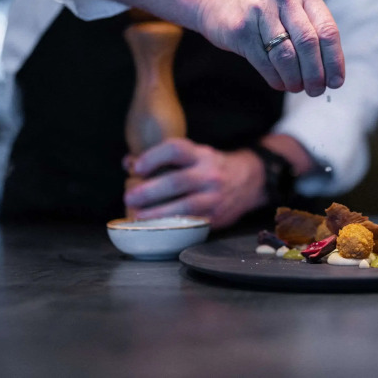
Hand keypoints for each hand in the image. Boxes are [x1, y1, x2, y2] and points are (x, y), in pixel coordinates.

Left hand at [124, 138, 266, 229]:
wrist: (249, 180)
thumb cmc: (209, 167)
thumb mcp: (193, 155)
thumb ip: (162, 159)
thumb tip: (128, 164)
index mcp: (201, 155)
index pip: (176, 149)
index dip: (154, 157)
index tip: (137, 167)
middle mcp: (210, 174)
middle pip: (177, 181)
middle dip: (149, 191)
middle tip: (129, 197)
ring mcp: (215, 197)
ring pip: (185, 207)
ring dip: (157, 213)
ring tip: (138, 215)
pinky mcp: (216, 217)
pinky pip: (191, 222)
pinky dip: (171, 225)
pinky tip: (156, 227)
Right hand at [196, 0, 343, 96]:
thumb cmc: (264, 12)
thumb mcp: (291, 9)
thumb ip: (312, 32)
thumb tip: (332, 74)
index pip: (328, 30)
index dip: (334, 61)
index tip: (336, 83)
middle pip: (308, 44)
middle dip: (315, 74)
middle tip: (316, 90)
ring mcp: (259, 10)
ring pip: (286, 56)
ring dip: (295, 79)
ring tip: (297, 87)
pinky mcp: (240, 28)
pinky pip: (265, 62)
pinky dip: (276, 79)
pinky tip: (280, 83)